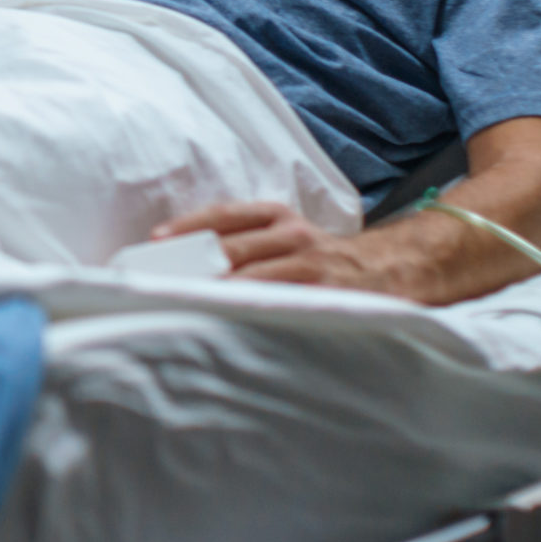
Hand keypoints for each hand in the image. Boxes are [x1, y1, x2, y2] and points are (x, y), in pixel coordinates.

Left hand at [151, 201, 388, 291]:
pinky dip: (254, 314)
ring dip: (218, 293)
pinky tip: (228, 326)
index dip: (188, 226)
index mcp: (276, 215)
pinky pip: (283, 306)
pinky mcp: (326, 296)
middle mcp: (292, 234)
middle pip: (232, 248)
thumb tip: (180, 259)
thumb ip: (242, 241)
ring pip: (254, 279)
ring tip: (182, 305)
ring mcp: (311, 265)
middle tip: (158, 281)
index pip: (224, 215)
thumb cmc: (314, 257)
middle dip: (194, 265)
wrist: (385, 269)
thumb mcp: (282, 235)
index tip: (155, 241)